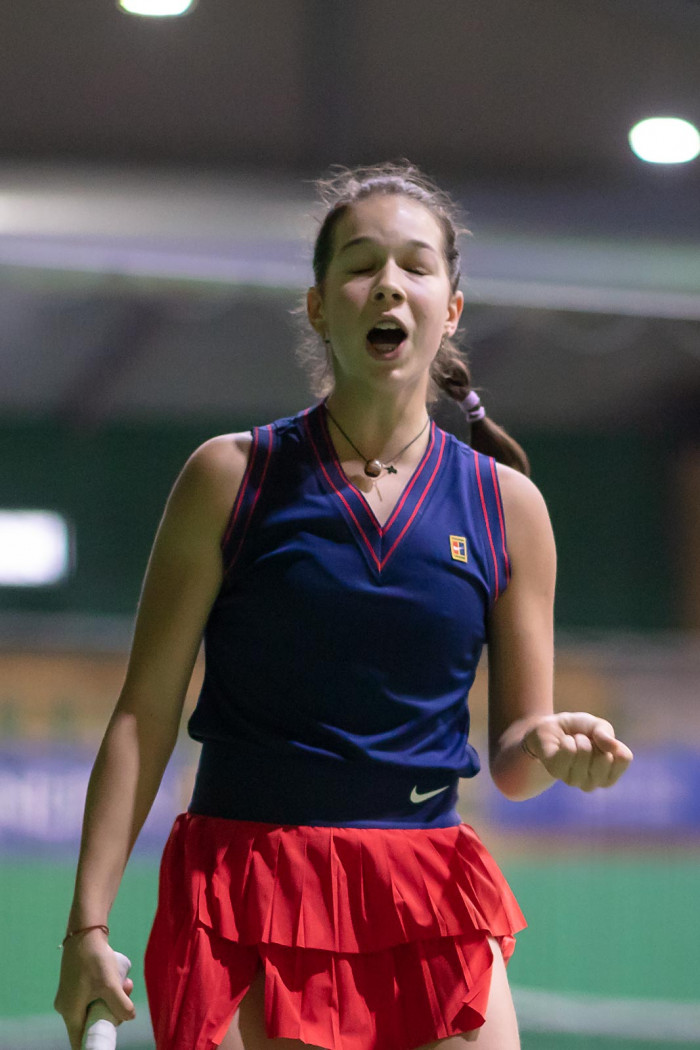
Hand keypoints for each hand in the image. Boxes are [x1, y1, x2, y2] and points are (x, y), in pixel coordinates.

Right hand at [54, 931, 134, 1049]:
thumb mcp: (110, 984)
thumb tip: (130, 1018)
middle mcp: (67, 1007)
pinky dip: (107, 991)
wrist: (85, 932)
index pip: (80, 1040)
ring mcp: (70, 996)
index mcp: (70, 1013)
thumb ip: (121, 1005)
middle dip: (113, 1013)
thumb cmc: (93, 960)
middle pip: (92, 1022)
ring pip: (95, 1007)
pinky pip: (93, 996)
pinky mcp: (76, 985)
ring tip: (127, 984)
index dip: (97, 1040)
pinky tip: (120, 979)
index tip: (112, 1033)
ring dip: (113, 999)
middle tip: (126, 996)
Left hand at [522, 712, 632, 791]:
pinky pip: (568, 751)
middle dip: (594, 740)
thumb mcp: (597, 725)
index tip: (600, 740)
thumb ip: (606, 734)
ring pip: (584, 753)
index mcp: (610, 774)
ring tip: (572, 741)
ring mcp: (575, 780)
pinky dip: (566, 740)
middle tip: (584, 740)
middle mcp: (594, 782)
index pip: (623, 758)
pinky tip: (562, 745)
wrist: (550, 729)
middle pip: (604, 758)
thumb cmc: (578, 730)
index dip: (612, 742)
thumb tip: (613, 747)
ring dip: (578, 739)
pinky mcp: (556, 771)